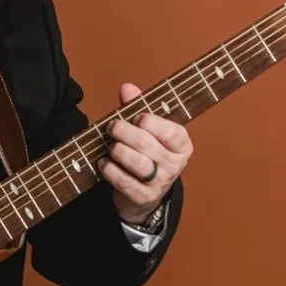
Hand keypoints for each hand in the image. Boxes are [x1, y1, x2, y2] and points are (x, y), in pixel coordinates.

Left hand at [98, 82, 192, 224]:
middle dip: (124, 131)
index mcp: (182, 145)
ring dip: (117, 150)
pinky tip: (104, 162)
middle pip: (146, 144)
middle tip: (112, 126)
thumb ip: (138, 107)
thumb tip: (127, 88)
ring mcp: (160, 183)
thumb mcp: (148, 130)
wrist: (143, 194)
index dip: (149, 121)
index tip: (136, 117)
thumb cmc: (146, 154)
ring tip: (110, 145)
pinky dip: (109, 169)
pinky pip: (123, 181)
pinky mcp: (143, 197)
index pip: (169, 131)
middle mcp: (175, 165)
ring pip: (135, 162)